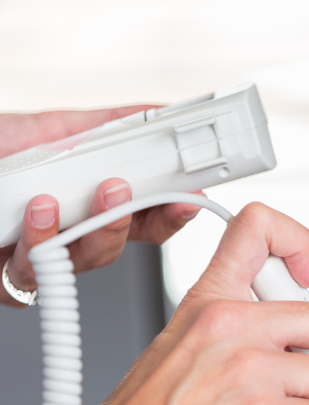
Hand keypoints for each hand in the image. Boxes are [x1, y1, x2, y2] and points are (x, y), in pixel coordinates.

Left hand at [0, 108, 202, 306]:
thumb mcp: (47, 128)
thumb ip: (105, 125)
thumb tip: (159, 115)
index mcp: (86, 205)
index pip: (145, 218)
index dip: (171, 212)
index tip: (188, 198)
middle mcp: (68, 237)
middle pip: (121, 246)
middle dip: (127, 221)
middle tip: (124, 190)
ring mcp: (39, 263)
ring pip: (82, 265)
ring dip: (78, 233)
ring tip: (58, 199)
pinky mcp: (7, 283)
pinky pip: (31, 280)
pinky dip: (36, 244)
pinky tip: (33, 214)